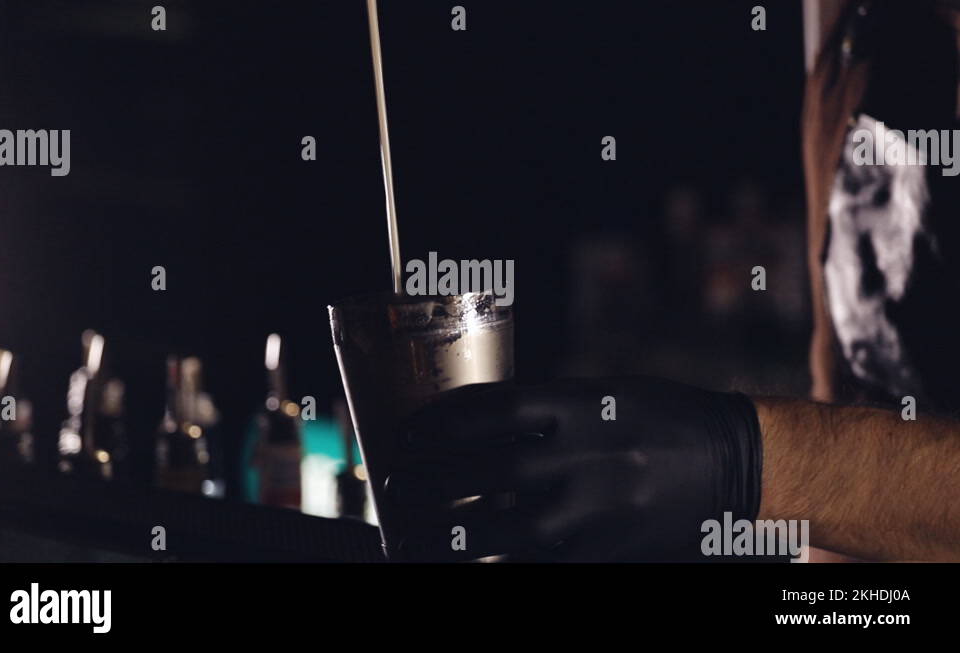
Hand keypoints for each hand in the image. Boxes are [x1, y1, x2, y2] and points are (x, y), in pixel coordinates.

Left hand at [385, 376, 761, 561]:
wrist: (731, 464)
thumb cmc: (658, 419)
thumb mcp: (601, 395)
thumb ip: (540, 412)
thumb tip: (469, 431)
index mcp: (578, 406)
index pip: (486, 412)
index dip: (436, 423)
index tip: (408, 432)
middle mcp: (578, 458)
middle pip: (477, 472)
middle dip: (423, 481)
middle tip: (391, 486)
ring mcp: (587, 512)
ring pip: (490, 530)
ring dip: (437, 534)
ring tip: (405, 535)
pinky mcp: (596, 554)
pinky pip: (524, 564)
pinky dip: (487, 563)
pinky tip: (461, 562)